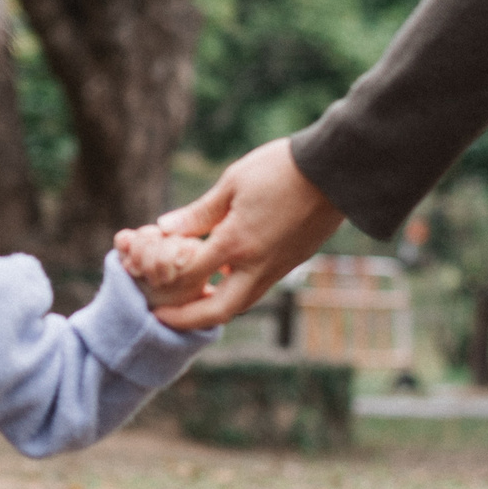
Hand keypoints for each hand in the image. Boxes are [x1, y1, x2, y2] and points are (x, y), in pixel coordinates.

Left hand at [130, 139, 342, 330]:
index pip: (191, 278)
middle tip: (165, 317)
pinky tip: (223, 273)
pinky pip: (259, 286)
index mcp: (235, 244)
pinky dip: (237, 288)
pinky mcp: (294, 261)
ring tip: (192, 298)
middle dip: (189, 320)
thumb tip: (165, 228)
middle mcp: (257, 264)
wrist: (338, 169)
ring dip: (215, 307)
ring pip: (243, 301)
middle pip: (219, 310)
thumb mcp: (232, 183)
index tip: (149, 290)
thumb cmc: (280, 169)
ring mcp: (279, 266)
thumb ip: (199, 212)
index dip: (167, 287)